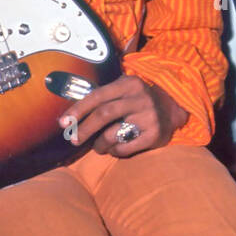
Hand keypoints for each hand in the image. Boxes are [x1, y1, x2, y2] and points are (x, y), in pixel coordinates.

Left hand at [58, 75, 188, 155]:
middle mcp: (141, 98)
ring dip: (99, 144)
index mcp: (130, 84)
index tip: (63, 123)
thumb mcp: (124, 90)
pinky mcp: (155, 135)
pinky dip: (114, 151)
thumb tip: (70, 116)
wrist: (172, 109)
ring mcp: (150, 117)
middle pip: (104, 114)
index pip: (98, 96)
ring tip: (98, 146)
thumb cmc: (137, 101)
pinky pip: (125, 148)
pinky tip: (114, 149)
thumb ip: (103, 97)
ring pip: (113, 134)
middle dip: (84, 129)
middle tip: (74, 140)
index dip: (78, 110)